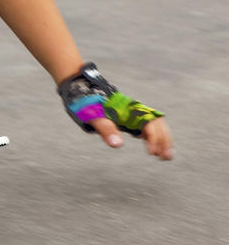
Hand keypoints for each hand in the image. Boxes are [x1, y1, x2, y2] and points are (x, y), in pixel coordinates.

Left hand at [58, 62, 172, 160]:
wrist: (77, 87)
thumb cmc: (84, 102)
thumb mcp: (92, 115)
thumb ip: (106, 129)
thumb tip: (118, 144)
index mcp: (128, 108)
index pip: (150, 123)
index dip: (154, 138)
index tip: (152, 152)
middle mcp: (132, 109)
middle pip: (157, 123)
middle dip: (164, 140)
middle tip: (167, 157)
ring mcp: (130, 111)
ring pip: (153, 123)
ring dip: (161, 138)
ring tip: (164, 155)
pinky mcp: (125, 115)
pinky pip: (144, 124)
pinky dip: (151, 135)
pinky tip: (151, 145)